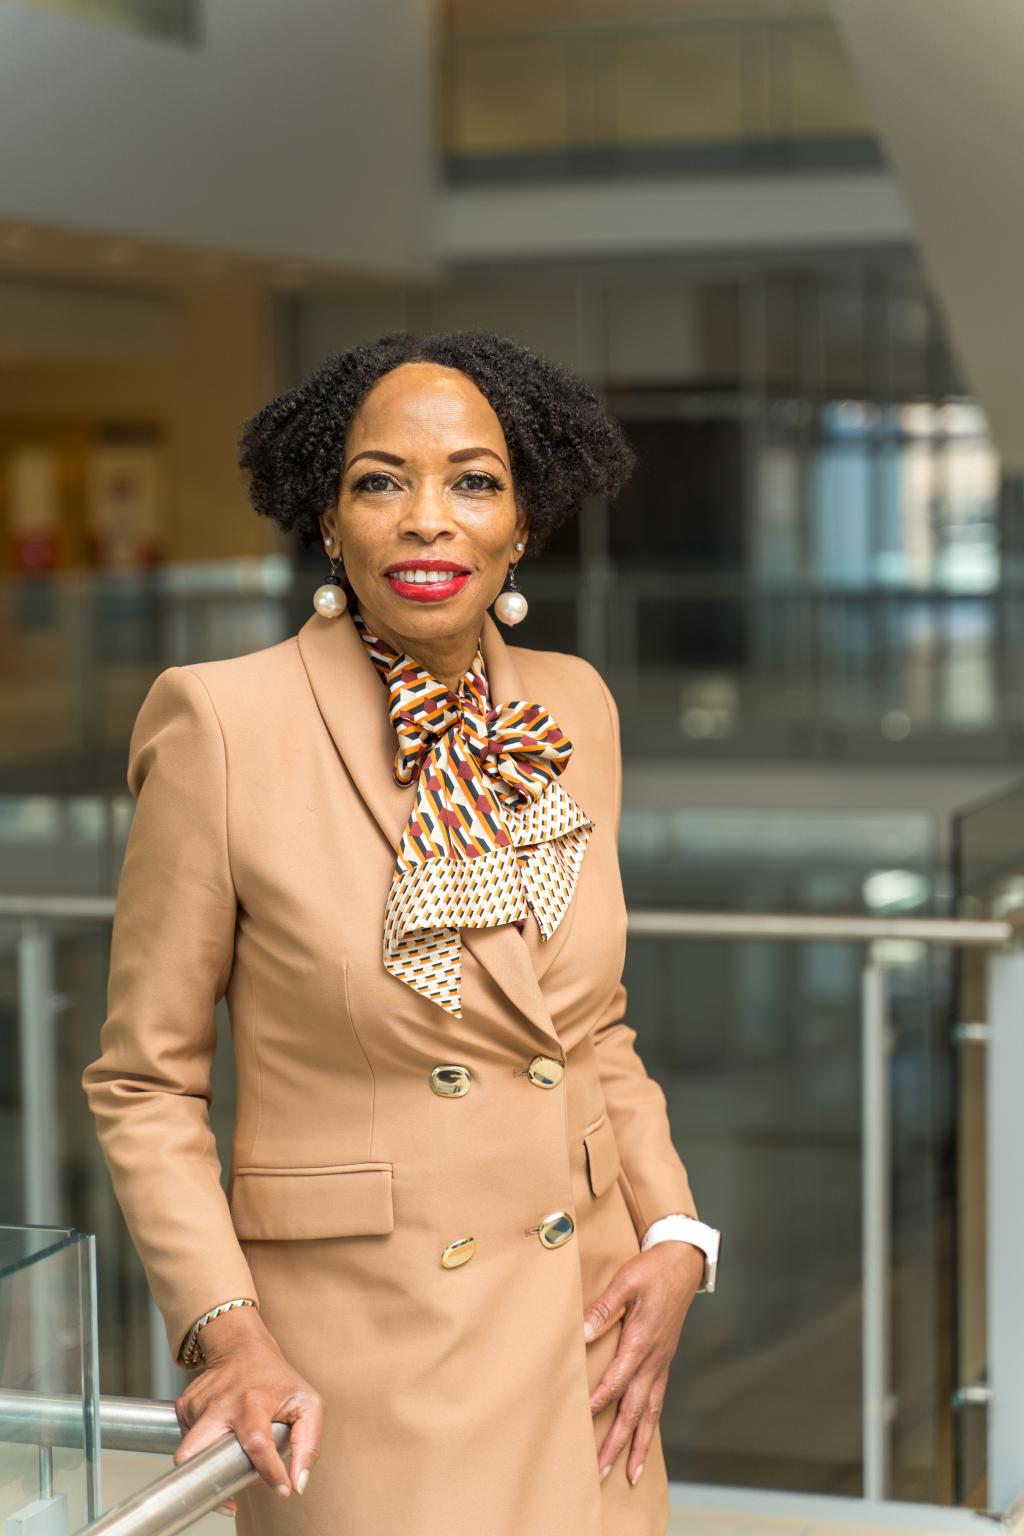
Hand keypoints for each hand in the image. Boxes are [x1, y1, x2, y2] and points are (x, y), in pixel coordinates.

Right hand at [173, 1307, 324, 1516]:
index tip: (282, 1490)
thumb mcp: (307, 1403)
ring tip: (231, 1460)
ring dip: (210, 1469)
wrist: (242, 1348)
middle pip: (196, 1455)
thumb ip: (309, 1444)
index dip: (268, 1471)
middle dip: (208, 1483)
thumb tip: (298, 1484)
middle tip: (231, 1494)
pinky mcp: (184, 1408)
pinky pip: (189, 1445)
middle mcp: (220, 1404)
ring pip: (192, 1457)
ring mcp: (197, 1406)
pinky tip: (221, 1439)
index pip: (256, 1443)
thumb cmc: (276, 1379)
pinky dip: (204, 1452)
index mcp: (253, 1401)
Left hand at [583, 1241, 703, 1485]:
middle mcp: (653, 1360)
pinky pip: (657, 1402)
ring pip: (649, 1413)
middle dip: (617, 1442)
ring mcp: (661, 1363)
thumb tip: (582, 1333)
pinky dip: (650, 1426)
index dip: (600, 1399)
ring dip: (637, 1445)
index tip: (581, 1418)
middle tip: (600, 1471)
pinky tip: (643, 1440)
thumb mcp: (626, 1281)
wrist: (684, 1264)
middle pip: (634, 1410)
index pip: (618, 1379)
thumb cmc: (652, 1270)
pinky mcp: (663, 1362)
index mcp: (642, 1341)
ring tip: (629, 1475)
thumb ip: (604, 1309)